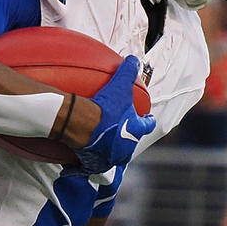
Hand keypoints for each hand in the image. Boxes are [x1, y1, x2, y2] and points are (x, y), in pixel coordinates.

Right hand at [71, 57, 155, 176]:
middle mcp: (125, 148)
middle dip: (126, 139)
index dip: (147, 121)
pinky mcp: (92, 164)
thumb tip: (133, 59)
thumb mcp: (119, 85)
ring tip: (101, 146)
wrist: (82, 124)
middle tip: (120, 133)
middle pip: (129, 144)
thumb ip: (128, 71)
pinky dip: (85, 164)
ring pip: (111, 156)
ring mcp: (109, 158)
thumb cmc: (104, 107)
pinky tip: (79, 163)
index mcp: (135, 130)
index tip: (147, 119)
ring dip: (108, 151)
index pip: (146, 125)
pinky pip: (89, 166)